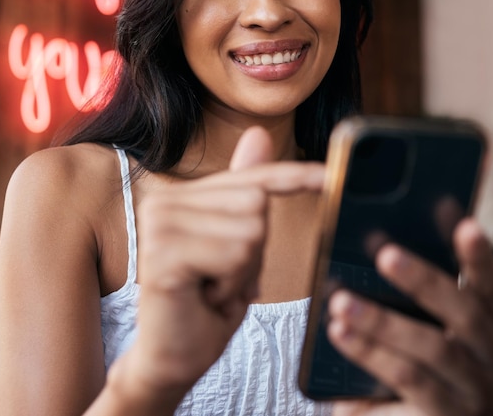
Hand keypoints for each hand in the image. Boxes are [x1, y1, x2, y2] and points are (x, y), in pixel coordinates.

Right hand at [122, 127, 324, 397]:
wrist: (172, 357)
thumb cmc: (207, 302)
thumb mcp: (238, 245)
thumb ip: (245, 194)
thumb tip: (257, 133)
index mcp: (184, 195)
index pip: (252, 177)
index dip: (296, 175)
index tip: (332, 173)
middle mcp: (166, 200)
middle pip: (257, 203)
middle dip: (255, 252)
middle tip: (223, 278)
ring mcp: (160, 223)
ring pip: (251, 230)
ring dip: (244, 272)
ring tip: (213, 287)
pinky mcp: (163, 252)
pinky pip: (235, 255)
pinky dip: (232, 285)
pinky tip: (205, 296)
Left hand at [329, 220, 492, 415]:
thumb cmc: (403, 380)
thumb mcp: (410, 340)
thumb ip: (406, 308)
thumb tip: (371, 258)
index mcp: (483, 332)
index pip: (488, 287)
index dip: (479, 256)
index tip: (465, 223)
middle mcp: (492, 361)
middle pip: (465, 312)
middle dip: (424, 280)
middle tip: (386, 255)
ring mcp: (477, 393)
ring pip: (434, 346)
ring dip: (383, 321)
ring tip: (342, 302)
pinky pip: (409, 378)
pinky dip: (371, 353)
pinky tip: (341, 333)